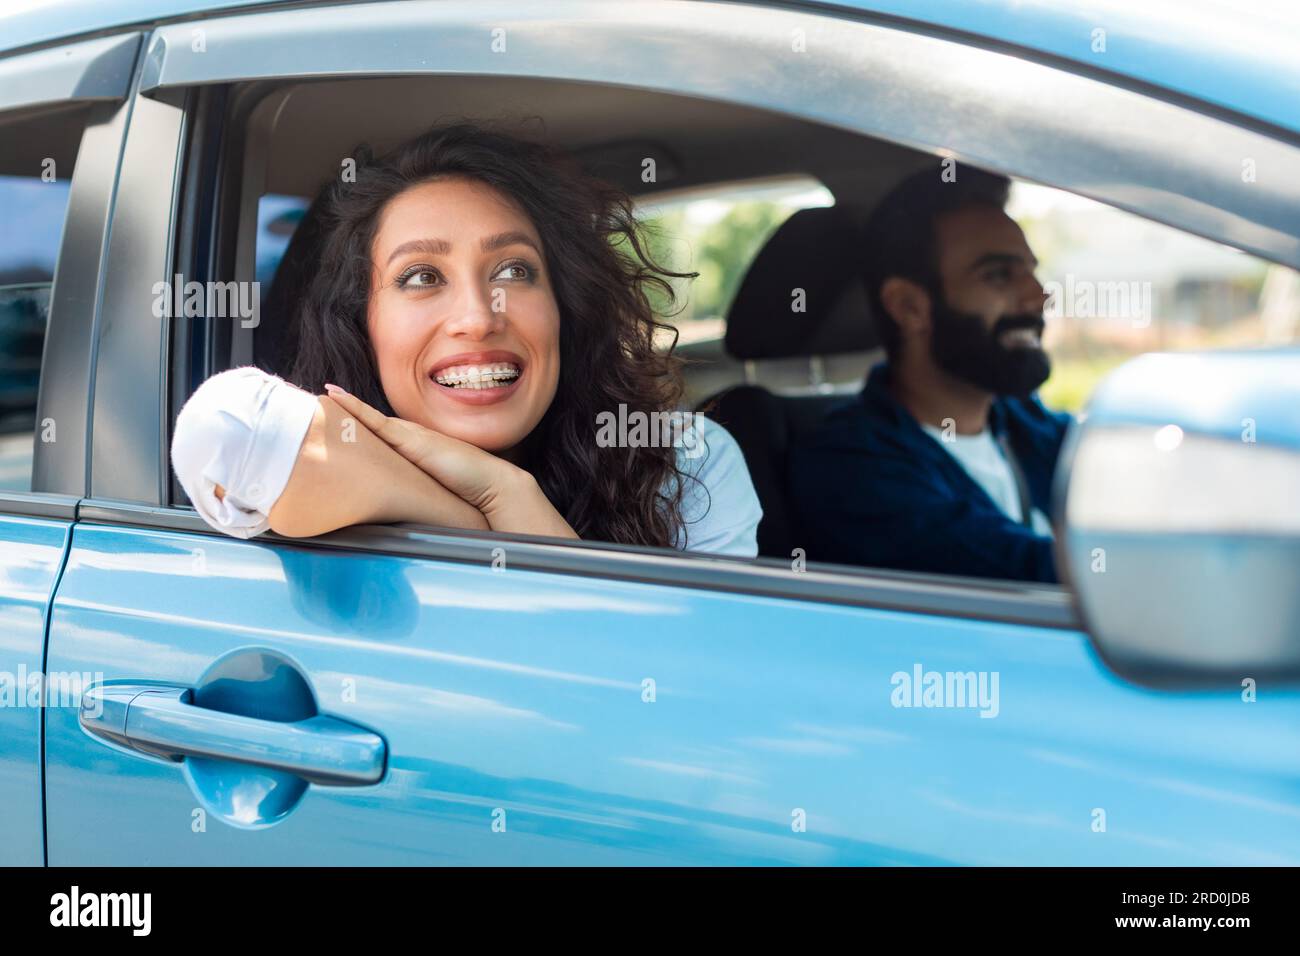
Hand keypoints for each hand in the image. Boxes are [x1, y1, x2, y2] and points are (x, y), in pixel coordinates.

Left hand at [323, 385, 577, 538]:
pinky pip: (371, 419)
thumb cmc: (469, 493)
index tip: (344, 421)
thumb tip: (409, 516)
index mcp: (416, 449)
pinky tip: (333, 397)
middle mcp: (410, 437)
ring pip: (368, 418)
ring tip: (321, 397)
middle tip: (321, 404)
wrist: (490, 483)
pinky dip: (352, 407)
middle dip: (348, 412)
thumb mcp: (435, 493)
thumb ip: (420, 496)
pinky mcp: (407, 438)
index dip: (363, 426)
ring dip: (345, 406)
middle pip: (371, 423)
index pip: (383, 435)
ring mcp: (408, 435)